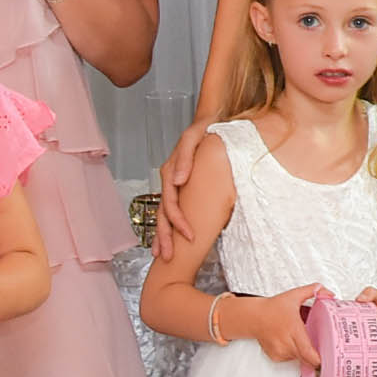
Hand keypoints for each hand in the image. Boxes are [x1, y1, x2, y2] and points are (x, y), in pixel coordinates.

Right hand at [157, 118, 210, 258]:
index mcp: (171, 171)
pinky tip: (172, 239)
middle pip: (163, 213)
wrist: (214, 119)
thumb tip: (178, 181)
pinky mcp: (185, 186)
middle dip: (164, 236)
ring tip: (162, 255)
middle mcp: (170, 180)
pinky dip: (172, 225)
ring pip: (165, 214)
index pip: (171, 203)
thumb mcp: (196, 135)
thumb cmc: (207, 127)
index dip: (179, 222)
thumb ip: (185, 156)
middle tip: (166, 257)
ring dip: (163, 235)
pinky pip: (175, 209)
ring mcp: (175, 184)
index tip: (189, 236)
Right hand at [247, 284, 323, 366]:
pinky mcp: (275, 356)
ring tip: (302, 340)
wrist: (254, 317)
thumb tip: (329, 294)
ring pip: (299, 359)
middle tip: (322, 350)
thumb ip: (312, 291)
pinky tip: (292, 343)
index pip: (307, 351)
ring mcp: (279, 350)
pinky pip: (290, 359)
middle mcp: (286, 342)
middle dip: (315, 356)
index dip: (317, 358)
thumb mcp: (294, 295)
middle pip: (306, 359)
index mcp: (293, 329)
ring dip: (304, 353)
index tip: (327, 357)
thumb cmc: (273, 308)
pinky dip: (294, 354)